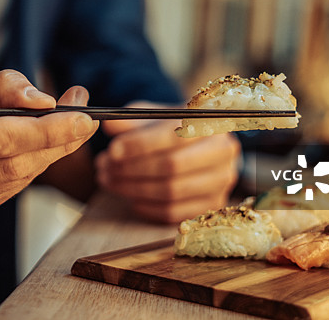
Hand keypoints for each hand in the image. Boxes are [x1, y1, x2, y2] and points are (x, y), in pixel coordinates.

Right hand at [0, 70, 97, 215]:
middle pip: (12, 164)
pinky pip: (8, 189)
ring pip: (15, 180)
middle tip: (84, 117)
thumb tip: (43, 101)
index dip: (46, 130)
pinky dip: (31, 167)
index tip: (83, 115)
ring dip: (49, 154)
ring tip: (67, 126)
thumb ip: (0, 86)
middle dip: (57, 141)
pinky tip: (38, 147)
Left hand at [95, 101, 239, 222]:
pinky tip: (129, 197)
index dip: (140, 145)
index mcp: (211, 121)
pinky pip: (174, 212)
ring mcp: (221, 181)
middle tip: (105, 168)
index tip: (112, 150)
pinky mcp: (212, 205)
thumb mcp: (152, 116)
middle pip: (173, 166)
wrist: (196, 144)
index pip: (174, 136)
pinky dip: (146, 207)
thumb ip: (131, 120)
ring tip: (109, 180)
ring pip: (171, 191)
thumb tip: (108, 126)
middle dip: (132, 169)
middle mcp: (223, 152)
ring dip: (133, 189)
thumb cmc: (171, 127)